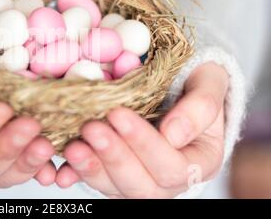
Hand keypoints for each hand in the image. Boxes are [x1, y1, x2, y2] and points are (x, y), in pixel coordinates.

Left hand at [55, 62, 228, 197]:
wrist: (177, 86)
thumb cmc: (195, 83)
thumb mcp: (209, 84)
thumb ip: (200, 107)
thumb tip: (174, 134)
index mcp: (198, 161)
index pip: (172, 166)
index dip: (144, 144)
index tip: (118, 114)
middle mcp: (169, 179)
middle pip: (141, 186)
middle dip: (113, 157)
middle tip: (91, 128)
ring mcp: (139, 178)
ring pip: (115, 188)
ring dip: (92, 168)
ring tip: (72, 146)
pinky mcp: (115, 172)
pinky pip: (97, 180)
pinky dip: (77, 174)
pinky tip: (62, 168)